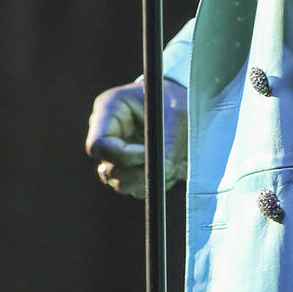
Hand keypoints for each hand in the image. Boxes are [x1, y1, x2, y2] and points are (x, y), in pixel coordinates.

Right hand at [85, 78, 187, 197]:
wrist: (193, 109)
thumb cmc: (181, 102)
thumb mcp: (179, 116)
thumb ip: (169, 143)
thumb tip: (163, 170)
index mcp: (111, 109)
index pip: (99, 144)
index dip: (122, 156)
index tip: (148, 155)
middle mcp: (110, 134)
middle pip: (110, 169)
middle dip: (140, 172)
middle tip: (168, 164)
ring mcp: (118, 154)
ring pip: (122, 184)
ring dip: (150, 179)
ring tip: (175, 162)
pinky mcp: (131, 170)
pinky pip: (138, 189)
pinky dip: (157, 183)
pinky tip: (173, 165)